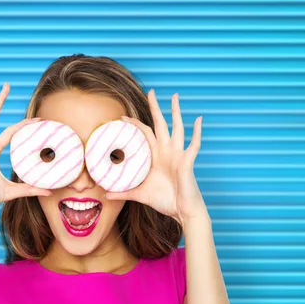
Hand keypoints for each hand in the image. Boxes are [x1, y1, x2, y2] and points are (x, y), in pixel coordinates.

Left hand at [106, 89, 207, 226]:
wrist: (183, 212)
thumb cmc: (165, 201)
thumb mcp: (140, 194)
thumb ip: (124, 192)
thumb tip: (106, 195)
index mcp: (157, 156)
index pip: (145, 134)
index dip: (136, 124)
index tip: (123, 117)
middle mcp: (167, 152)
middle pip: (161, 124)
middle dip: (156, 108)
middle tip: (152, 91)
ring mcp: (178, 155)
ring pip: (177, 128)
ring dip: (176, 113)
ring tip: (175, 97)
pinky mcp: (187, 161)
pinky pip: (193, 144)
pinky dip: (197, 132)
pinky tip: (198, 119)